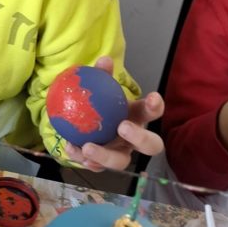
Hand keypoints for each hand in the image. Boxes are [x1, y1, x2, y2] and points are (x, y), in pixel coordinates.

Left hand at [64, 56, 164, 171]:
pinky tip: (71, 149)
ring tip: (88, 148)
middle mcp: (134, 139)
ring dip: (105, 156)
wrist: (84, 119)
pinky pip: (96, 166)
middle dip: (140, 137)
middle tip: (122, 127)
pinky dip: (84, 159)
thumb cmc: (100, 103)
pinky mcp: (104, 164)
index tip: (152, 96)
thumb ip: (103, 75)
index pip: (152, 111)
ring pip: (121, 162)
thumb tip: (104, 59)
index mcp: (137, 117)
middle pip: (150, 145)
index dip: (156, 106)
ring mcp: (120, 154)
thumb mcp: (100, 88)